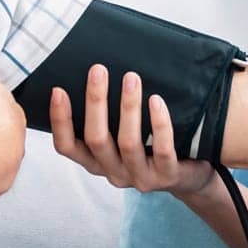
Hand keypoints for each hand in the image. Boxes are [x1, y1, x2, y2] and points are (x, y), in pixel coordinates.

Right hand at [49, 64, 215, 196]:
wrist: (189, 177)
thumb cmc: (150, 148)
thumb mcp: (122, 137)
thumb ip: (107, 118)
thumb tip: (94, 74)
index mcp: (97, 162)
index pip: (67, 147)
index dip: (60, 121)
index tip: (58, 90)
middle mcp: (114, 172)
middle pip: (96, 139)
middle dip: (96, 102)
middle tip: (98, 70)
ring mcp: (140, 177)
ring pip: (127, 142)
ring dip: (128, 107)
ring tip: (131, 78)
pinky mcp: (167, 176)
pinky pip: (161, 149)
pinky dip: (158, 123)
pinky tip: (156, 100)